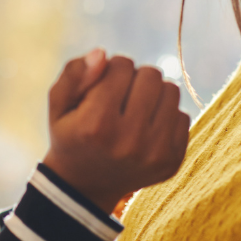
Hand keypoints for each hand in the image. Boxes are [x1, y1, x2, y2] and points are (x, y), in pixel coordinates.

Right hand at [42, 51, 190, 214]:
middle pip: (151, 75)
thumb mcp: (58, 103)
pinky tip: (146, 128)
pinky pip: (182, 116)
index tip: (102, 84)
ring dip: (153, 93)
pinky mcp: (172, 161)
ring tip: (135, 108)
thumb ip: (74, 72)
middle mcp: (127, 141)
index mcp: (96, 125)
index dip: (111, 67)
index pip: (122, 65)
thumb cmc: (71, 134)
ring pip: (171, 91)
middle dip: (135, 77)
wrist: (86, 186)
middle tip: (121, 95)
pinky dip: (165, 116)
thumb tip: (102, 53)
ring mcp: (154, 154)